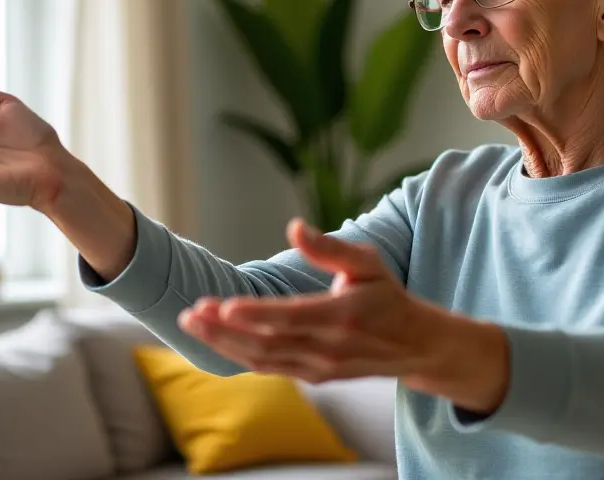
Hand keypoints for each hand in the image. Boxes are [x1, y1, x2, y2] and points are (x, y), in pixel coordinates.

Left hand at [178, 219, 510, 411]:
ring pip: (263, 360)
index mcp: (343, 316)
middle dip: (224, 330)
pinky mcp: (314, 377)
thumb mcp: (368, 263)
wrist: (413, 345)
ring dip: (223, 343)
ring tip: (191, 324)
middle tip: (190, 313)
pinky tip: (214, 339)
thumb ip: (330, 248)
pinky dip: (238, 356)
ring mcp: (320, 367)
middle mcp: (330, 347)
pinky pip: (270, 368)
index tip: (222, 305)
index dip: (255, 314)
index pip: (291, 317)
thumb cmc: (386, 296)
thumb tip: (294, 226)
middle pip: (268, 343)